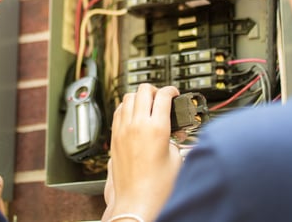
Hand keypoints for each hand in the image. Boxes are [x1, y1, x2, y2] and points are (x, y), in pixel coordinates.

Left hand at [102, 84, 181, 220]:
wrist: (136, 201)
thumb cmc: (157, 187)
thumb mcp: (177, 158)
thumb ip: (176, 138)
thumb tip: (175, 130)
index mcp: (157, 128)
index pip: (163, 95)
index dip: (171, 90)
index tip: (174, 93)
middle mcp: (137, 125)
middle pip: (143, 90)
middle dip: (155, 89)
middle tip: (161, 96)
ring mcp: (123, 130)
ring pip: (128, 97)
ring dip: (139, 96)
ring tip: (147, 103)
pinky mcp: (115, 137)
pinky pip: (118, 111)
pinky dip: (127, 106)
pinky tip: (133, 114)